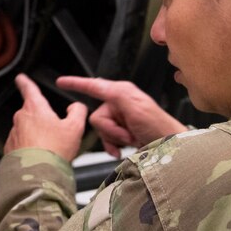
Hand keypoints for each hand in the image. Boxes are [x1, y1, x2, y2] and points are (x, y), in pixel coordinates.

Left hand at [4, 74, 88, 160]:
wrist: (37, 173)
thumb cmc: (54, 150)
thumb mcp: (75, 127)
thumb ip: (78, 111)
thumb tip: (76, 107)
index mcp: (35, 108)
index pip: (28, 88)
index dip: (25, 82)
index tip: (21, 78)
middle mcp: (20, 118)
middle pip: (31, 113)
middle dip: (41, 120)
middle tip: (55, 133)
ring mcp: (14, 134)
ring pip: (26, 130)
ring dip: (36, 136)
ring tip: (49, 149)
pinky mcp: (10, 148)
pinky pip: (21, 144)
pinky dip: (29, 148)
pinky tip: (40, 156)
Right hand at [55, 75, 185, 156]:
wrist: (169, 149)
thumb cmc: (158, 127)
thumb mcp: (136, 107)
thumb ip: (115, 94)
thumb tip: (98, 85)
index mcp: (121, 92)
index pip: (94, 85)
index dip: (76, 83)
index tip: (61, 82)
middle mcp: (119, 103)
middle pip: (96, 117)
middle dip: (110, 129)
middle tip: (127, 133)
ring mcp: (120, 119)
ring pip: (101, 130)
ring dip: (114, 138)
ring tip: (130, 140)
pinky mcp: (122, 132)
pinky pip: (106, 140)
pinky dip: (113, 146)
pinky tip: (124, 148)